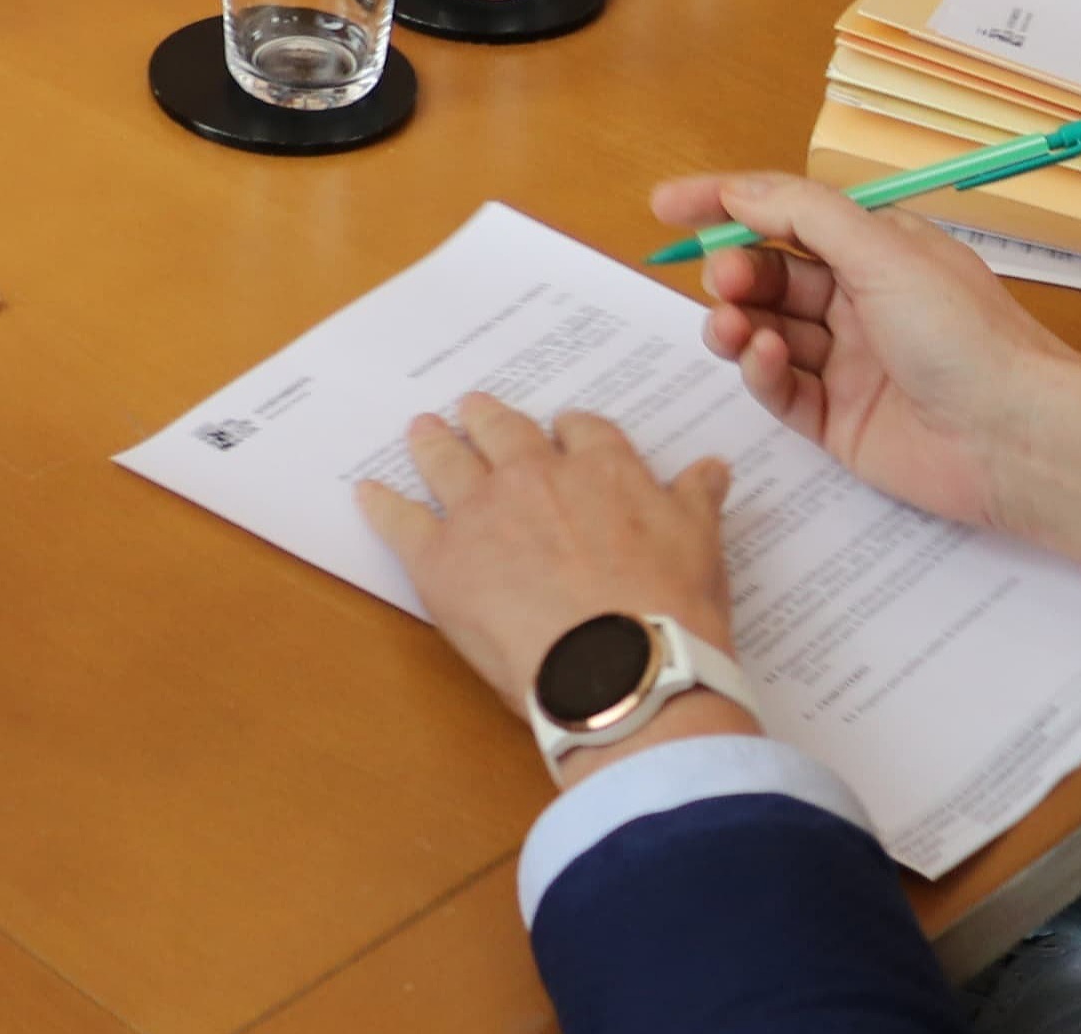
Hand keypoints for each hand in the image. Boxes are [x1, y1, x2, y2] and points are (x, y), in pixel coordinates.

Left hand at [351, 395, 742, 772]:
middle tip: (473, 410)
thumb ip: (696, 501)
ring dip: (432, 442)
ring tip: (422, 430)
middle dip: (488, 419)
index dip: (567, 431)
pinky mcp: (440, 558)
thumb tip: (712, 468)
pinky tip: (368, 494)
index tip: (560, 434)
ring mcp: (482, 512)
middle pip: (503, 430)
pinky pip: (400, 520)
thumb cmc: (670, 615)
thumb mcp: (701, 547)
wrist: (621, 671)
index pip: (582, 430)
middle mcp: (536, 477)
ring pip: (447, 460)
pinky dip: (382, 505)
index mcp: (602, 470)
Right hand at [653, 171, 1080, 532]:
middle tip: (721, 278)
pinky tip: (765, 359)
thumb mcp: (883, 249)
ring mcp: (849, 364)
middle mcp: (861, 304)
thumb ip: (802, 213)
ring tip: (731, 325)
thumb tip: (738, 190)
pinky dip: (761, 371)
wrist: (1017, 439)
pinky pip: (780, 389)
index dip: (726, 206)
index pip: (787, 215)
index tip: (667, 206)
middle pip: (770, 276)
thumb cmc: (966, 335)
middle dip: (735, 271)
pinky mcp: (839, 421)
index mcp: (879, 252)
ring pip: (766, 332)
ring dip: (739, 322)